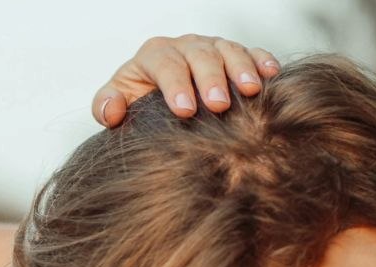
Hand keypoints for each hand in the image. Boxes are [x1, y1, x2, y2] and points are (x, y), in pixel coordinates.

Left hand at [93, 34, 279, 125]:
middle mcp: (185, 46)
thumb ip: (105, 105)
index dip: (175, 85)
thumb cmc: (138, 103)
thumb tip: (112, 110)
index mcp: (154, 55)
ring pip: (228, 50)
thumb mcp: (117, 102)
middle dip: (210, 79)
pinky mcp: (233, 55)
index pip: (165, 64)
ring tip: (250, 90)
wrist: (158, 100)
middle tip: (218, 105)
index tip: (184, 110)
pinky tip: (270, 75)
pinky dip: (261, 60)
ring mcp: (212, 48)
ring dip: (241, 69)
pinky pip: (250, 52)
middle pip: (199, 55)